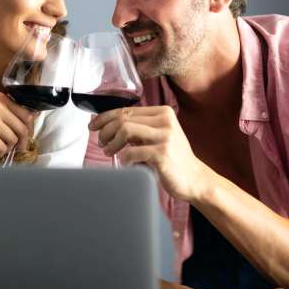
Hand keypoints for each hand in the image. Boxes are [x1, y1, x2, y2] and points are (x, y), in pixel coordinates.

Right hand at [0, 92, 34, 162]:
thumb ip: (7, 110)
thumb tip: (33, 118)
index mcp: (0, 98)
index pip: (27, 114)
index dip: (29, 129)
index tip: (24, 137)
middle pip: (23, 129)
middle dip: (21, 143)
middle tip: (15, 148)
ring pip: (13, 140)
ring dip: (7, 148)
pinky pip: (1, 148)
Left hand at [89, 105, 207, 200]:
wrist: (195, 179)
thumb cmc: (173, 159)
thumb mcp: (158, 136)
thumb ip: (139, 128)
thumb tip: (107, 124)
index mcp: (163, 113)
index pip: (126, 109)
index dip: (105, 117)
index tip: (93, 125)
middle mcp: (165, 121)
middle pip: (123, 119)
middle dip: (105, 131)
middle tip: (101, 143)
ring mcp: (165, 137)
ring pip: (125, 130)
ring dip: (112, 142)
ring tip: (109, 151)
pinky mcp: (162, 153)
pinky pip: (132, 152)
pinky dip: (124, 159)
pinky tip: (126, 164)